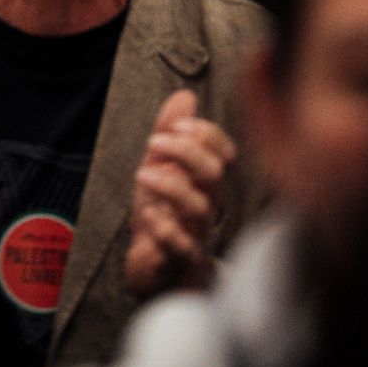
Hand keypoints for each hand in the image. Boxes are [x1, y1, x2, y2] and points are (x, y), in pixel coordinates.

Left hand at [124, 91, 235, 300]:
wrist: (155, 271)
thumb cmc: (163, 216)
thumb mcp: (159, 170)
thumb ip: (169, 134)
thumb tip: (185, 95)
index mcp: (205, 182)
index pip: (225, 153)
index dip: (207, 134)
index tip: (179, 125)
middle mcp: (208, 206)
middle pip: (214, 174)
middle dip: (185, 151)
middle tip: (152, 143)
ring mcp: (197, 234)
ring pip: (200, 208)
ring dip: (170, 185)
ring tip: (142, 173)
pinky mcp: (180, 261)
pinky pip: (182, 246)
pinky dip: (165, 227)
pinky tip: (148, 214)